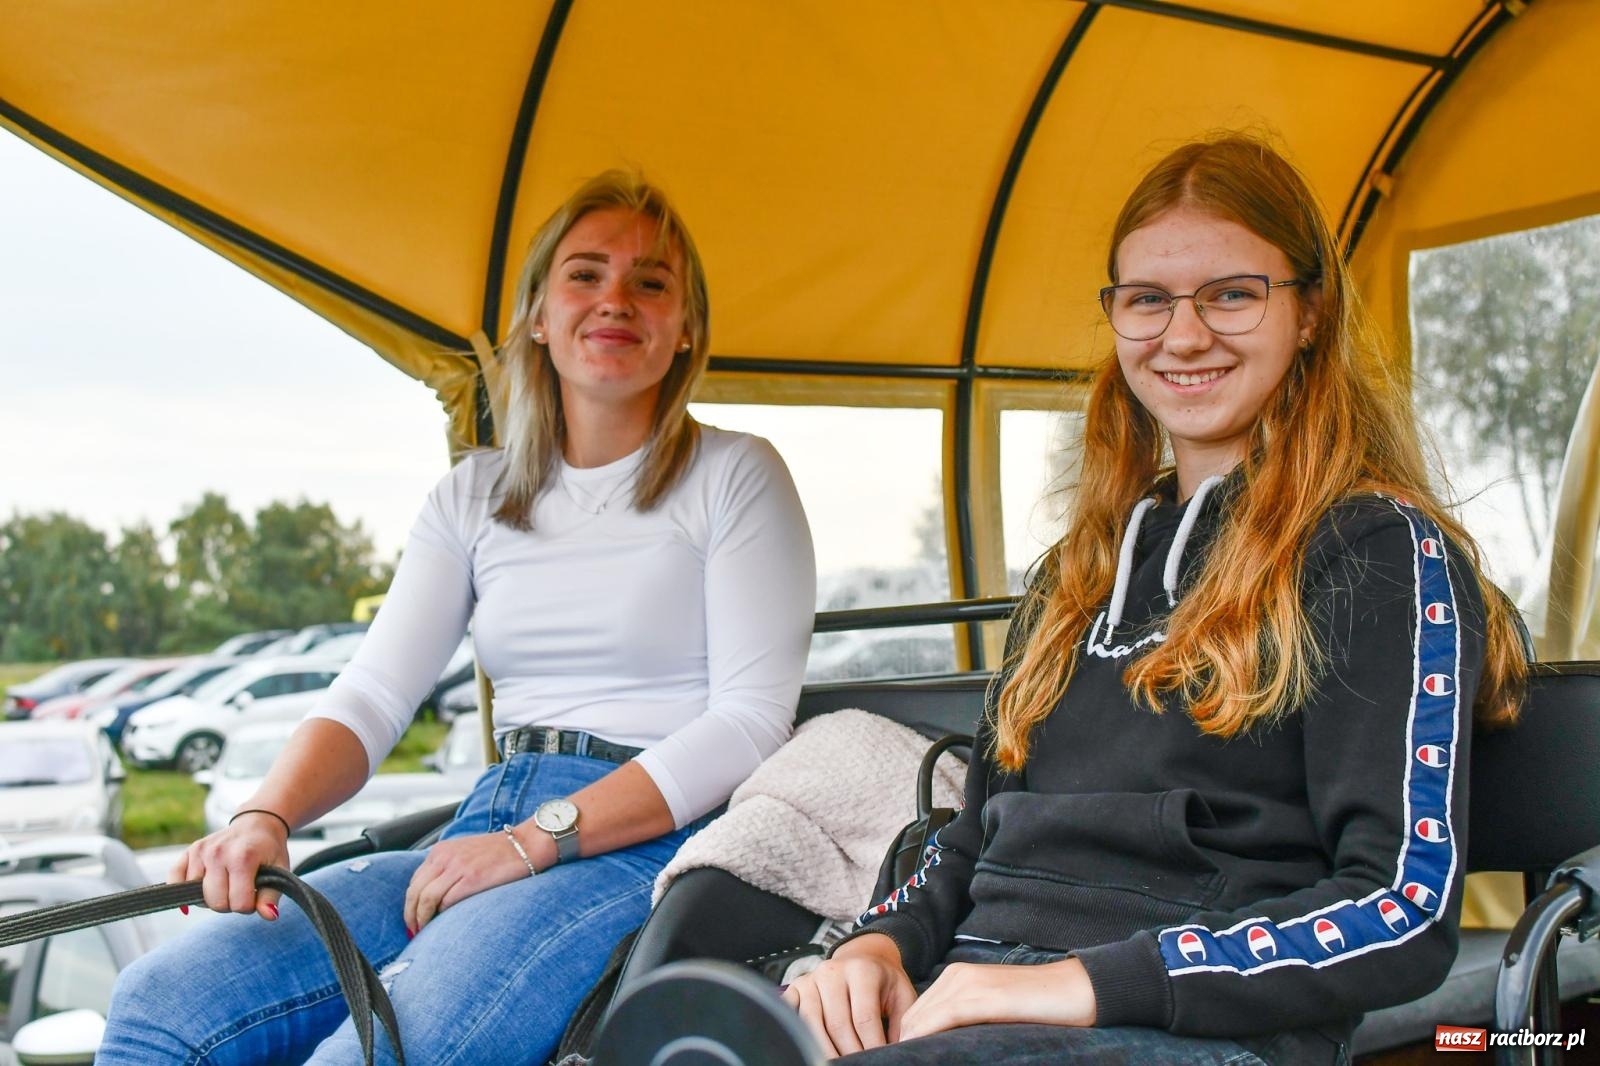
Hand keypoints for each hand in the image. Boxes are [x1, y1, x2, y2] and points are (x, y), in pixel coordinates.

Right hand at [169, 810, 290, 919]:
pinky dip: (182, 890)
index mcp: (243, 858)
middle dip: (230, 904)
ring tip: (225, 884)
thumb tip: (269, 916)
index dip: (248, 906)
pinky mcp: (189, 851)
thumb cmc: (268, 850)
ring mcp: (201, 851)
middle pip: (216, 903)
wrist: (257, 824)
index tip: (254, 895)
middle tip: (239, 890)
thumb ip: (271, 895)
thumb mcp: (279, 870)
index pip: (238, 903)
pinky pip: (174, 879)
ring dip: (211, 898)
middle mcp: (218, 853)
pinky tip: (198, 890)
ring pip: (197, 896)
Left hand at [402, 827, 545, 933]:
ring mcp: (458, 867)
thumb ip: (447, 867)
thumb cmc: (498, 852)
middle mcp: (445, 857)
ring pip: (426, 899)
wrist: (525, 844)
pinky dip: (440, 916)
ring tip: (423, 933)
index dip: (410, 904)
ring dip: (421, 920)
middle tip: (413, 931)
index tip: (413, 918)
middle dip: (410, 915)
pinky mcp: (472, 879)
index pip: (415, 882)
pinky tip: (441, 926)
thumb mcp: (465, 852)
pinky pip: (446, 902)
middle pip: (415, 892)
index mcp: (441, 850)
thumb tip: (433, 897)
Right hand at [781, 933, 916, 1056]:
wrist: (862, 958)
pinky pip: (792, 1015)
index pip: (864, 1017)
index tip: (878, 1060)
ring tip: (840, 1062)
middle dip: (850, 1052)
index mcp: (862, 970)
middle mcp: (832, 971)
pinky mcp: (796, 987)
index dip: (872, 1045)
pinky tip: (814, 1046)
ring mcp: (810, 979)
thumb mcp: (902, 995)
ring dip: (826, 1049)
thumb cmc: (883, 981)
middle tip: (860, 1064)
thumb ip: (902, 1023)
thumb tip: (899, 1050)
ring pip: (812, 1024)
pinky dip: (800, 1035)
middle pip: (837, 1024)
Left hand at [897, 957, 1096, 1041]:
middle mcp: (956, 976)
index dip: (907, 1040)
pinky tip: (920, 1055)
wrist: (1076, 989)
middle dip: (905, 1044)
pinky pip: (943, 1019)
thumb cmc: (1038, 1006)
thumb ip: (966, 1018)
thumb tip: (941, 1045)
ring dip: (911, 1045)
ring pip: (922, 1020)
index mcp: (956, 977)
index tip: (906, 1063)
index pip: (916, 1013)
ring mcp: (969, 984)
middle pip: (913, 1018)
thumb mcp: (993, 1009)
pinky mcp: (984, 998)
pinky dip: (927, 1039)